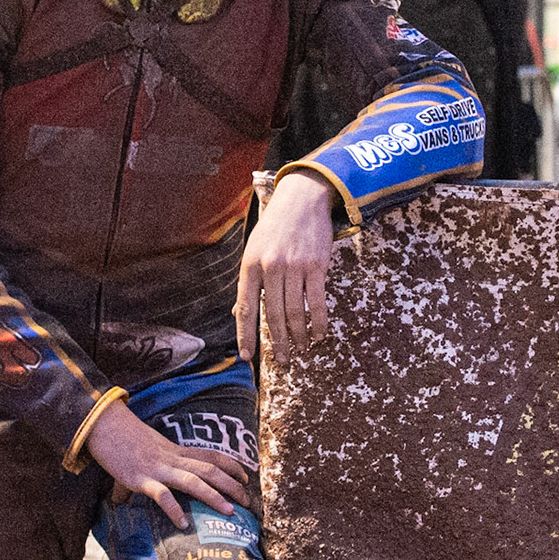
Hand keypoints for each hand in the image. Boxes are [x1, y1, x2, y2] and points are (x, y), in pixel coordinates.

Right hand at [84, 399, 248, 528]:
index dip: (231, 466)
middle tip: (248, 503)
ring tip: (230, 513)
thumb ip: (145, 471)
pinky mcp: (141, 479)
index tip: (246, 478)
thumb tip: (128, 498)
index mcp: (176, 451)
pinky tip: (183, 524)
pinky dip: (174, 510)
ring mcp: (158, 469)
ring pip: (194, 481)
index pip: (211, 455)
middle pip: (210, 469)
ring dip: (214, 497)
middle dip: (232, 486)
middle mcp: (172, 459)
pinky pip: (162, 496)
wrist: (104, 426)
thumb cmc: (123, 440)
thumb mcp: (145, 452)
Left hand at [235, 169, 336, 363]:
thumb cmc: (276, 227)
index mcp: (250, 265)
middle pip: (272, 315)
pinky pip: (316, 302)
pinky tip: (319, 334)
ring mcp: (294, 267)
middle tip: (283, 360)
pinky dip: (318, 322)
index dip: (245, 335)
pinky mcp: (316, 266)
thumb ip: (250, 281)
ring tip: (302, 348)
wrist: (302, 199)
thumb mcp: (254, 249)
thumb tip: (239, 313)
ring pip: (294, 312)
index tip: (247, 356)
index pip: (245, 307)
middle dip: (278, 343)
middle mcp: (270, 267)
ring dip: (299, 336)